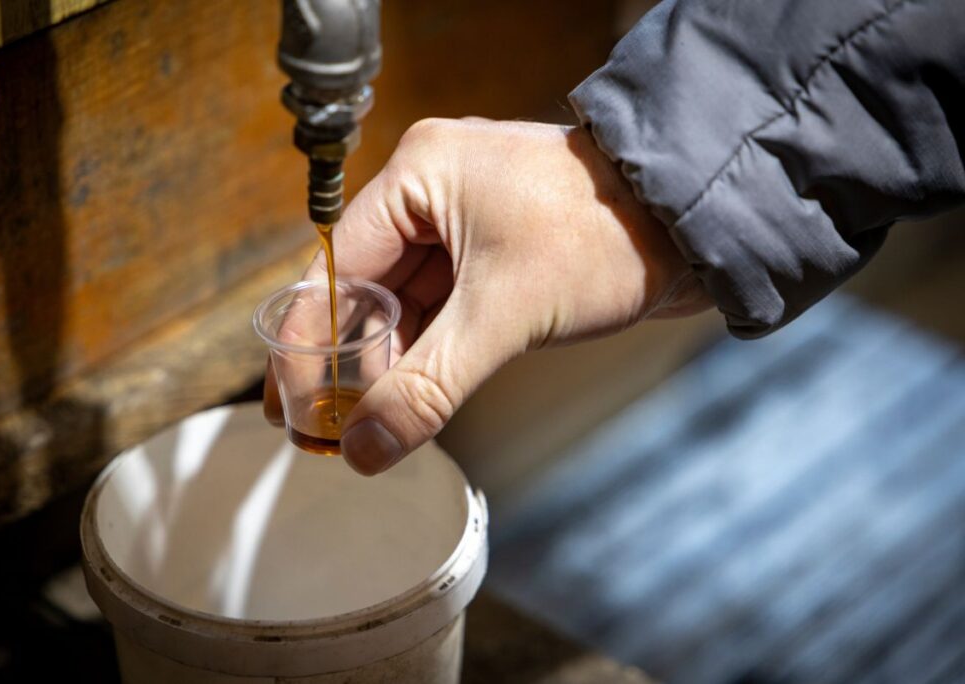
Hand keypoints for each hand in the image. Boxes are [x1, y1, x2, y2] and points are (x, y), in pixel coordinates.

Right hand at [265, 118, 709, 473]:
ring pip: (403, 308)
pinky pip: (442, 313)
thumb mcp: (506, 315)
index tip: (293, 411)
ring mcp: (465, 226)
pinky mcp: (495, 257)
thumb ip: (429, 385)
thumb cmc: (607, 238)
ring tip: (369, 428)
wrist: (697, 224)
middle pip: (363, 292)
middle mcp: (432, 194)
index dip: (309, 346)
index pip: (336, 270)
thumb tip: (365, 448)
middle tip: (330, 433)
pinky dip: (428, 357)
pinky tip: (411, 402)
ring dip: (390, 368)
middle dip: (348, 365)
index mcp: (418, 177)